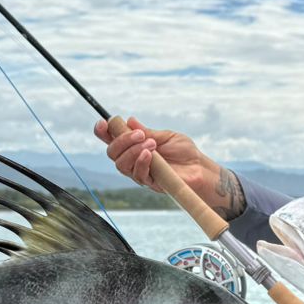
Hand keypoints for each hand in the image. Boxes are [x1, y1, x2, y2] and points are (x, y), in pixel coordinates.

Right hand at [93, 117, 244, 217]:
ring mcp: (140, 172)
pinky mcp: (149, 183)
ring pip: (121, 164)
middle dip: (121, 140)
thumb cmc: (185, 152)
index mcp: (135, 146)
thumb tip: (129, 120)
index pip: (112, 139)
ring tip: (151, 144)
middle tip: (139, 134)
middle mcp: (133, 160)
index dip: (103, 131)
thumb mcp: (166, 136)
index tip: (103, 123)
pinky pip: (136, 174)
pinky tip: (150, 154)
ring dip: (132, 151)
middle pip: (112, 152)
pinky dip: (141, 161)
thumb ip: (147, 131)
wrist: (200, 168)